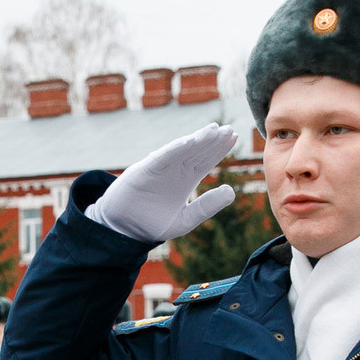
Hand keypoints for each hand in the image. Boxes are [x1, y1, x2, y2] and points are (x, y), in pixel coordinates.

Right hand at [89, 124, 238, 242]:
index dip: (220, 148)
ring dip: (197, 139)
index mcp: (186, 179)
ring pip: (182, 150)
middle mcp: (174, 170)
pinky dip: (174, 149)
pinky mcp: (144, 171)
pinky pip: (161, 158)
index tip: (234, 136)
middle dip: (213, 140)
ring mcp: (160, 168)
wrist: (124, 230)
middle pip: (197, 151)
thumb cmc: (153, 224)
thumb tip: (231, 191)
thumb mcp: (185, 219)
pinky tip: (188, 141)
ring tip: (214, 129)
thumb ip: (206, 207)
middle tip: (229, 130)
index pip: (206, 160)